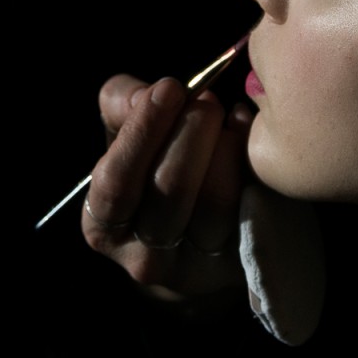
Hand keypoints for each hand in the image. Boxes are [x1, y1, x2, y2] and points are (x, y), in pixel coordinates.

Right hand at [82, 73, 326, 344]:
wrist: (193, 237)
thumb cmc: (150, 174)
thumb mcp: (124, 139)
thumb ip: (122, 104)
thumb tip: (151, 94)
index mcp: (104, 228)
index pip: (117, 184)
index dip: (143, 131)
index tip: (170, 87)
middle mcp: (146, 259)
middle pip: (171, 191)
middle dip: (191, 132)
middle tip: (207, 99)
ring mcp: (197, 270)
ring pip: (215, 202)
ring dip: (225, 147)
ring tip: (226, 118)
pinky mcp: (241, 265)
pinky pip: (253, 207)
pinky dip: (253, 163)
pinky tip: (247, 136)